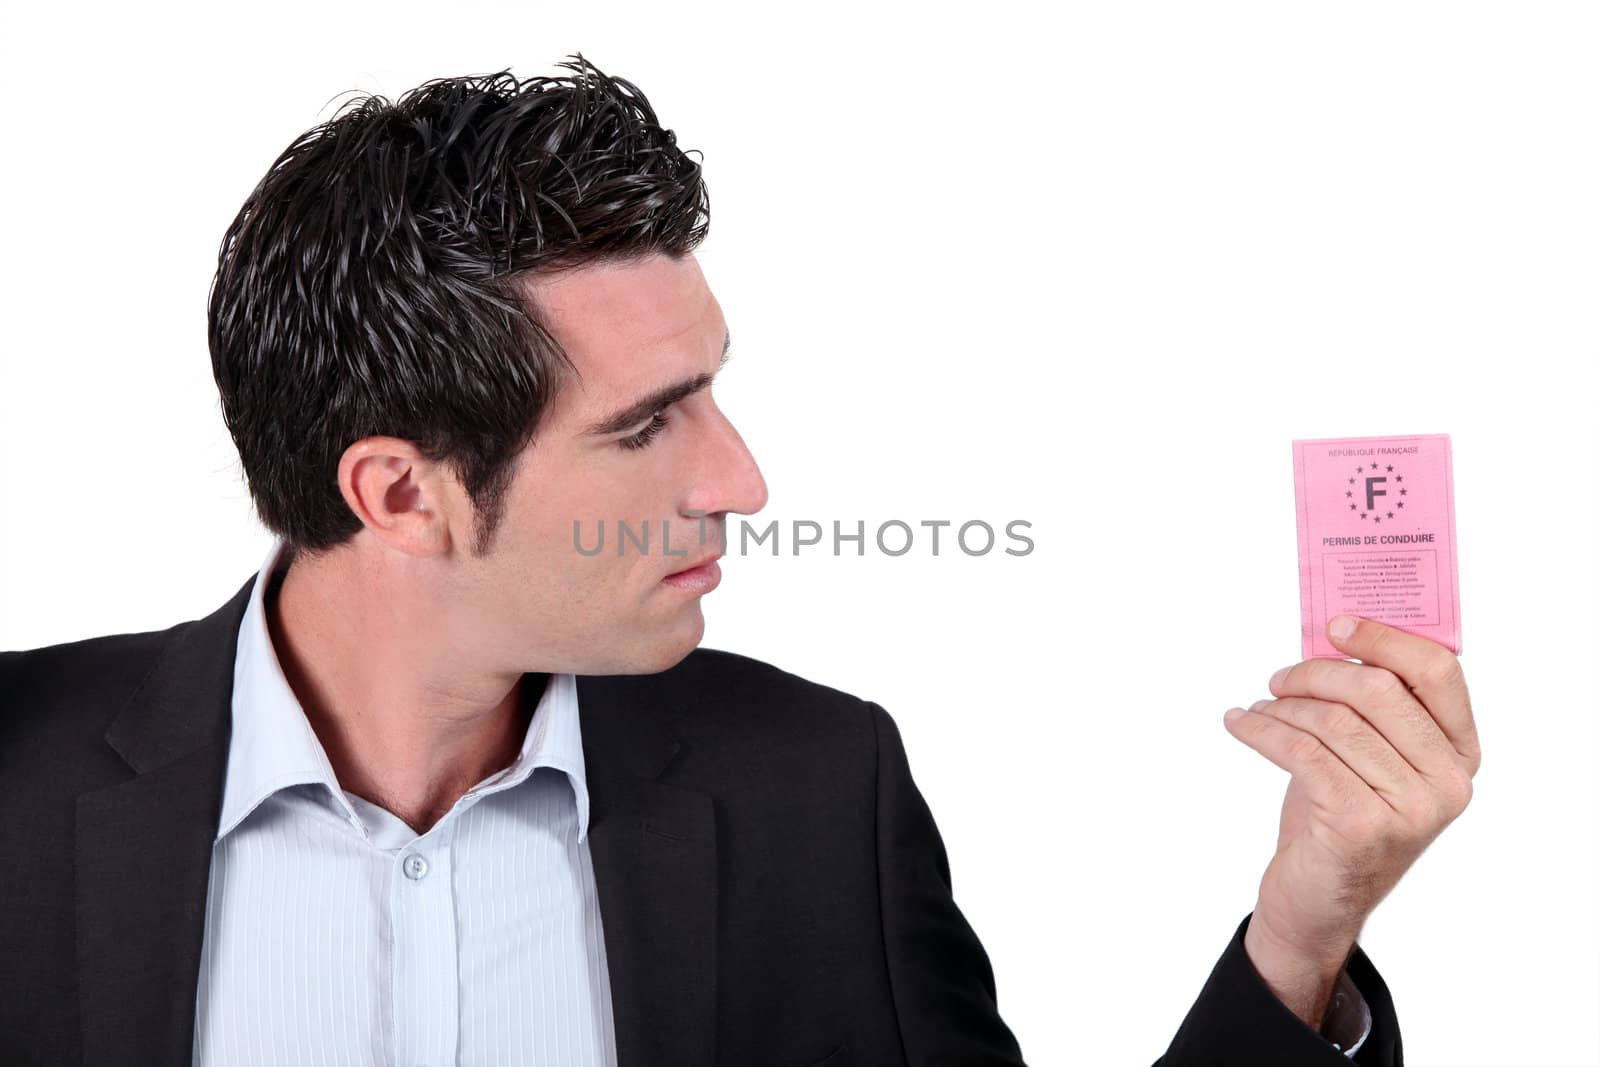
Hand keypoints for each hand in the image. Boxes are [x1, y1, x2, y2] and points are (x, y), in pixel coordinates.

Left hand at [1222, 614, 1480, 1028]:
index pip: (1439, 671)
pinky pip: (1303, 753)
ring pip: (1335, 721)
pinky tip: (1240, 724)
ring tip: (1256, 709)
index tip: (1336, 625)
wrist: (1319, 899)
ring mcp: (1411, 809)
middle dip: (1316, 674)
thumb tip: (1330, 634)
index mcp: (1460, 752)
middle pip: (1380, 691)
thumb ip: (1370, 704)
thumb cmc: (1342, 813)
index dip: (1385, 639)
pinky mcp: (1363, 827)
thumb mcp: (1368, 755)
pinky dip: (1261, 731)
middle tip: (1278, 679)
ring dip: (1282, 707)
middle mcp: (1448, 782)